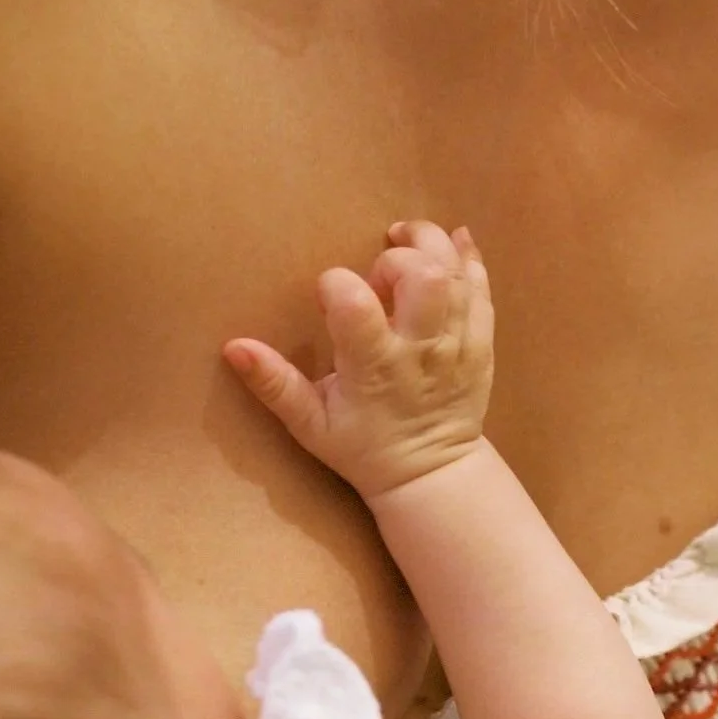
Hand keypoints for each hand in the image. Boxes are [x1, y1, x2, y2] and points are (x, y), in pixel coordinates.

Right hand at [226, 220, 493, 499]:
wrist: (430, 475)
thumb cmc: (364, 448)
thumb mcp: (311, 425)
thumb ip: (275, 384)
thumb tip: (234, 347)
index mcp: (374, 367)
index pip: (355, 303)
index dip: (336, 285)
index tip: (329, 297)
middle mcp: (421, 350)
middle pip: (423, 276)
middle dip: (397, 257)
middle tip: (379, 271)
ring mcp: (457, 345)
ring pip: (457, 275)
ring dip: (432, 245)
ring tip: (407, 243)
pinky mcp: (481, 344)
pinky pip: (482, 290)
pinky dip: (469, 260)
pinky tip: (453, 244)